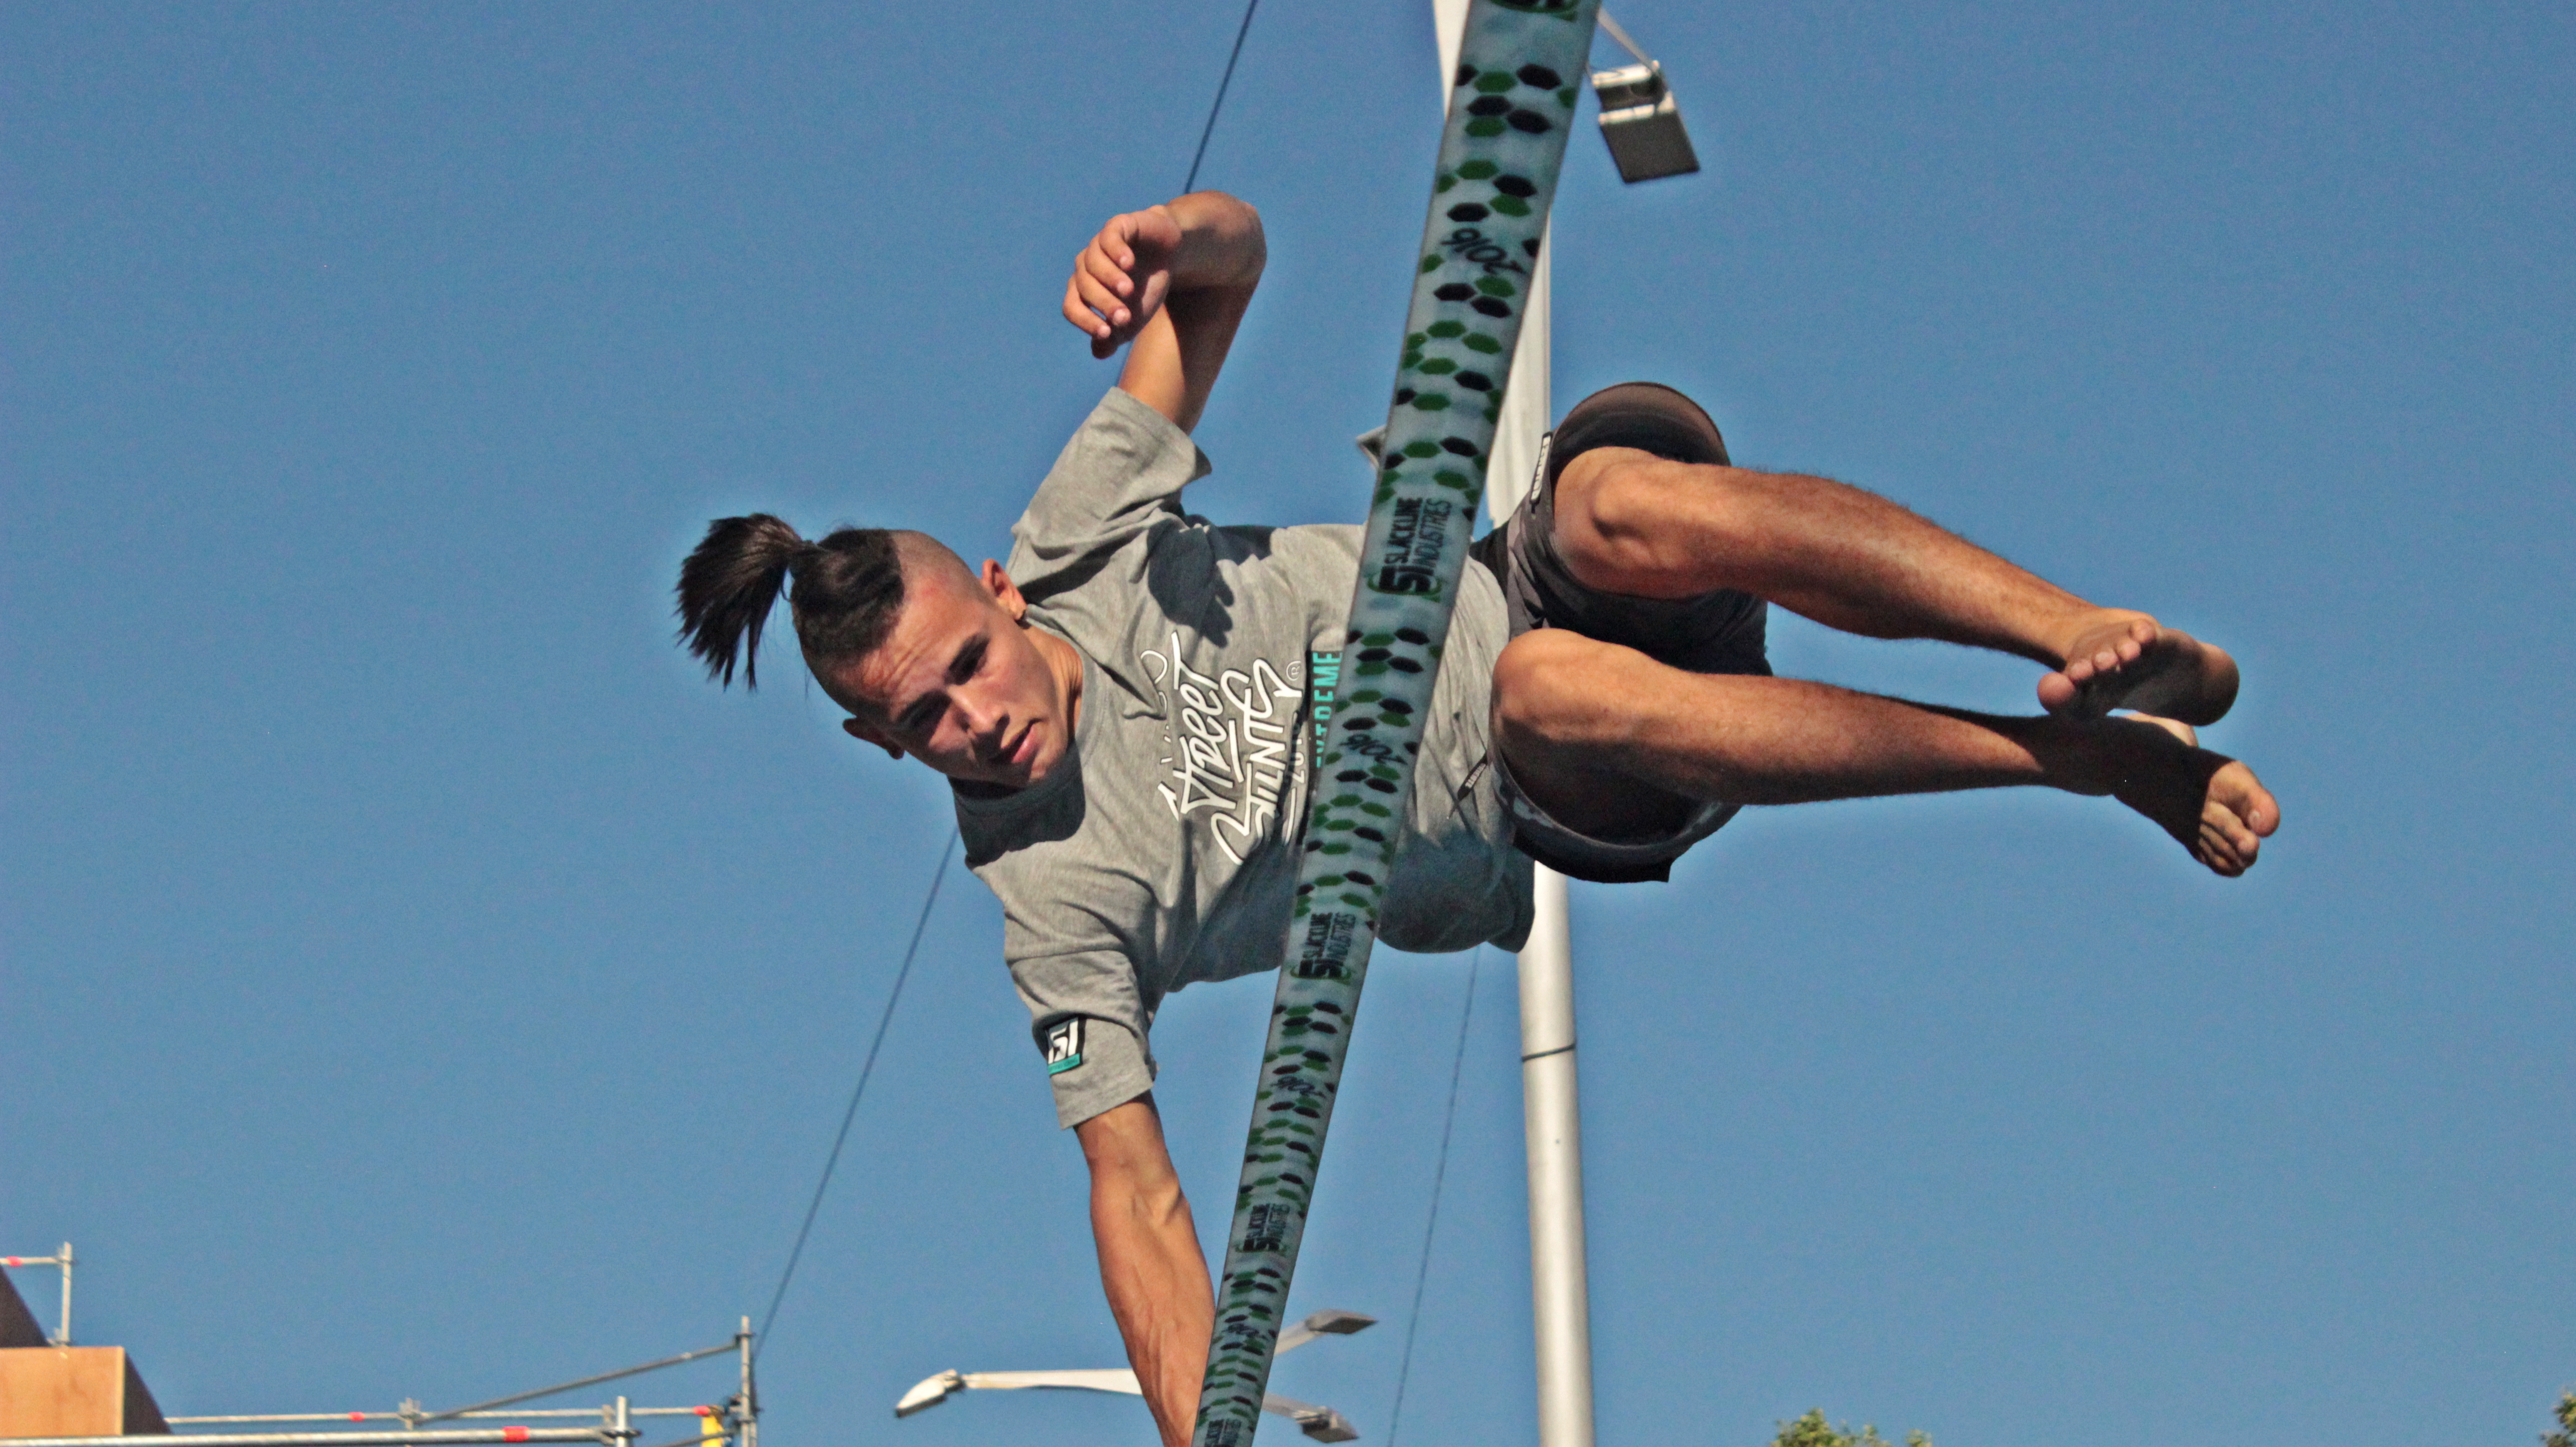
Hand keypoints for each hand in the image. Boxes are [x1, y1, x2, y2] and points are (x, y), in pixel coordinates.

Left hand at [1064, 207, 1183, 359]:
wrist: (1170, 254)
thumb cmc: (1147, 287)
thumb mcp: (1135, 317)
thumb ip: (1116, 336)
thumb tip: (1098, 352)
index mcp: (1084, 290)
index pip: (1072, 307)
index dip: (1086, 321)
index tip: (1108, 333)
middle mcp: (1086, 267)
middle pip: (1084, 287)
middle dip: (1104, 304)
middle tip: (1125, 316)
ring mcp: (1099, 245)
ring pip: (1093, 263)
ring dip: (1109, 279)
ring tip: (1128, 290)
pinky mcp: (1117, 226)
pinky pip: (1108, 237)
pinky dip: (1116, 251)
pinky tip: (1129, 263)